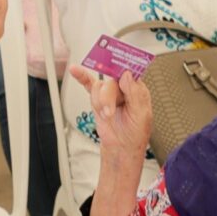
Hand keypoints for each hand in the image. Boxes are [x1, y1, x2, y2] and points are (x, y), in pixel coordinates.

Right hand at [85, 56, 155, 175]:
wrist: (121, 148)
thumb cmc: (135, 134)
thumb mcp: (141, 115)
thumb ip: (136, 94)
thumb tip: (128, 74)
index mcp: (137, 89)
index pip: (131, 71)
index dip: (124, 66)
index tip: (118, 68)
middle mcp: (123, 88)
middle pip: (111, 80)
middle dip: (107, 98)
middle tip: (109, 112)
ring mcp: (109, 93)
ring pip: (99, 87)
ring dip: (100, 103)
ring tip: (106, 116)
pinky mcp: (97, 99)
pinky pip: (88, 84)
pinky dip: (81, 76)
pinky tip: (75, 70)